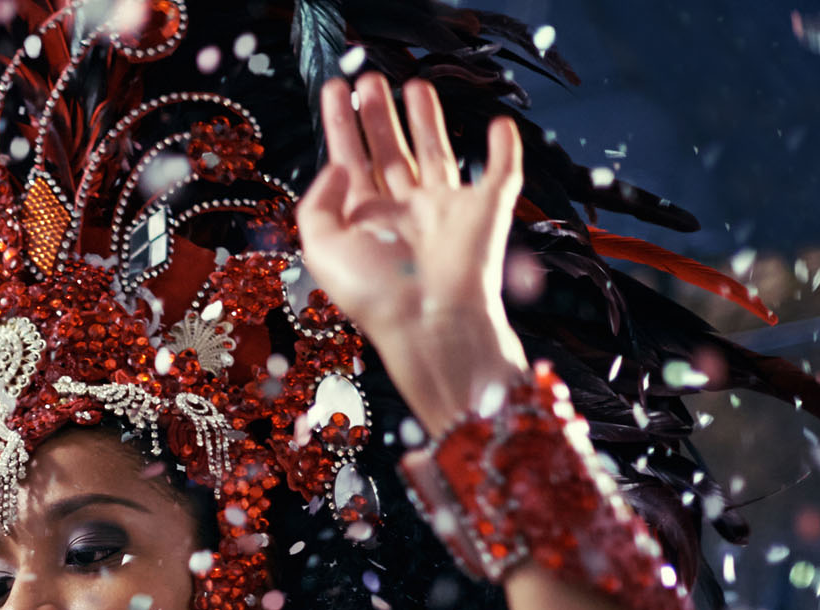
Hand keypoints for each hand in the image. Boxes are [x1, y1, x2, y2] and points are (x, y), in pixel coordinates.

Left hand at [297, 73, 532, 431]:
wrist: (431, 321)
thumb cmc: (374, 293)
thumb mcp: (321, 248)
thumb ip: (317, 203)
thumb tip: (338, 163)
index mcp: (364, 219)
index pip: (349, 160)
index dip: (340, 124)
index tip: (333, 89)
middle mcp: (403, 210)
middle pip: (390, 151)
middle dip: (378, 115)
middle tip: (369, 79)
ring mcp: (446, 209)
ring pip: (436, 152)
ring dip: (426, 119)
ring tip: (414, 84)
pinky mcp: (486, 211)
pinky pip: (499, 173)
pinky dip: (503, 149)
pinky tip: (498, 124)